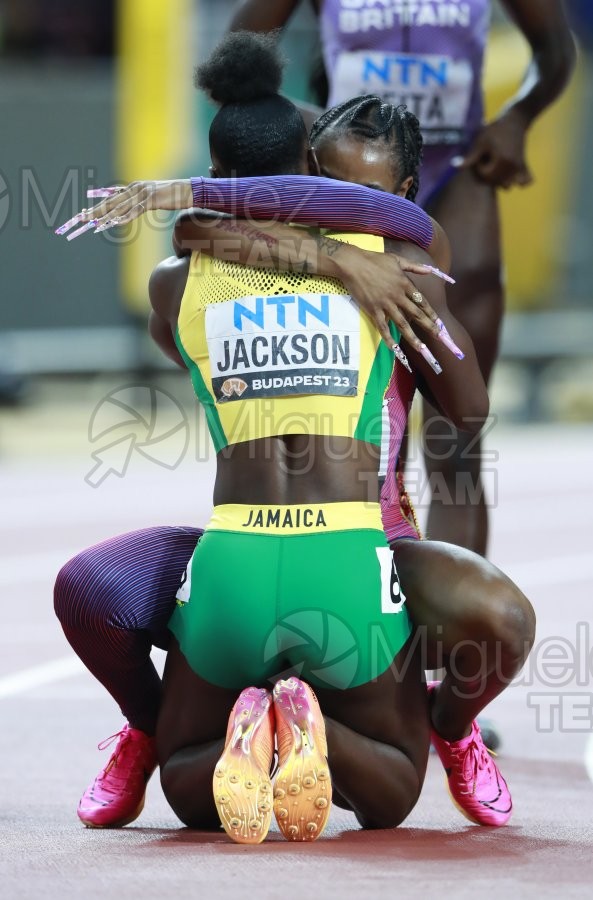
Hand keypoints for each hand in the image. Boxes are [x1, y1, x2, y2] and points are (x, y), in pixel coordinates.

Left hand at [55, 180, 192, 238]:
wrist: (188, 190)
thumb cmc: (171, 196)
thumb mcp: (151, 198)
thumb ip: (138, 201)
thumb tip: (129, 210)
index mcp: (132, 188)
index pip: (110, 198)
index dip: (95, 207)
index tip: (82, 214)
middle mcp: (134, 189)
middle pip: (109, 203)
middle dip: (93, 212)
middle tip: (78, 219)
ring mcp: (142, 194)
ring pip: (119, 207)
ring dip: (104, 217)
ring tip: (91, 224)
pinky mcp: (151, 200)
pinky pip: (134, 211)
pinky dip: (123, 217)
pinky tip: (113, 222)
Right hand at [335, 246, 461, 370]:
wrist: (353, 264)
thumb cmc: (374, 260)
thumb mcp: (397, 260)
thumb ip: (414, 266)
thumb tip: (429, 271)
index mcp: (404, 283)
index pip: (421, 301)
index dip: (430, 312)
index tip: (438, 322)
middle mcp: (398, 296)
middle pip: (416, 314)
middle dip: (428, 326)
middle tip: (439, 337)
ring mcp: (385, 304)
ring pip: (402, 324)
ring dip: (412, 337)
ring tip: (421, 348)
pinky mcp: (373, 310)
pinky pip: (382, 327)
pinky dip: (388, 338)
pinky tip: (394, 348)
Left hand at [455, 109, 532, 188]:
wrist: (515, 120)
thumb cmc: (495, 129)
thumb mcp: (481, 141)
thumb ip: (471, 157)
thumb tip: (455, 167)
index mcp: (502, 161)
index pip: (487, 176)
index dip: (481, 167)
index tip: (483, 155)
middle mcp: (513, 167)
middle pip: (496, 183)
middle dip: (489, 174)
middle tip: (490, 159)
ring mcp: (520, 167)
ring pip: (507, 186)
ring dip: (500, 180)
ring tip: (497, 165)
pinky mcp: (525, 166)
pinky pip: (526, 182)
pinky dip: (520, 181)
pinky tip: (512, 175)